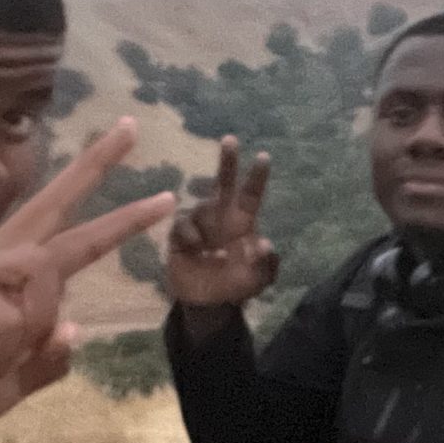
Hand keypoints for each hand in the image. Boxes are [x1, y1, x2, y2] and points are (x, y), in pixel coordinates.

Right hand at [0, 118, 176, 442]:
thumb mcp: (13, 381)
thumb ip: (47, 360)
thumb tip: (74, 328)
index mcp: (13, 279)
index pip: (71, 239)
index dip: (114, 219)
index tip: (159, 197)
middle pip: (54, 208)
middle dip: (94, 168)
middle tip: (131, 127)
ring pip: (44, 283)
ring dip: (27, 329)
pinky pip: (10, 318)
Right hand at [165, 136, 277, 317]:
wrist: (207, 303)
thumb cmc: (235, 285)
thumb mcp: (258, 280)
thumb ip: (266, 264)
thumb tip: (264, 244)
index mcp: (242, 222)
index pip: (251, 195)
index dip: (257, 176)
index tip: (264, 156)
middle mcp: (221, 215)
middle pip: (224, 183)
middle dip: (227, 161)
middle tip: (230, 139)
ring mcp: (199, 222)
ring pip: (201, 209)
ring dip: (206, 228)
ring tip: (209, 251)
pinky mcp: (178, 233)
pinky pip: (183, 225)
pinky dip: (190, 237)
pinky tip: (194, 252)